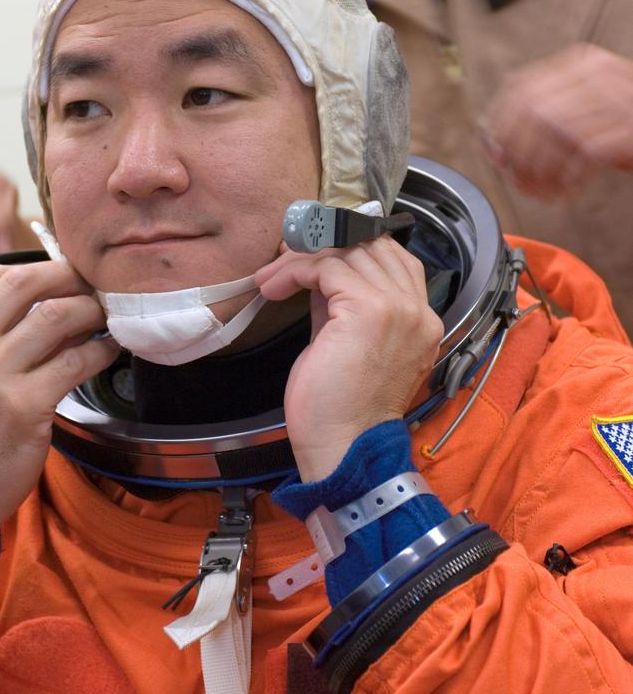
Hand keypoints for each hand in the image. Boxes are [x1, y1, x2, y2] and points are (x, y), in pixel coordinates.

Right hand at [0, 259, 118, 577]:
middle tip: (95, 287)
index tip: (70, 275)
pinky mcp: (23, 407)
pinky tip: (109, 350)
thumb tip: (56, 293)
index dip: (43, 267)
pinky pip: (76, 360)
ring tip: (106, 317)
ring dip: (92, 311)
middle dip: (71, 278)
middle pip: (27, 282)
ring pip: (57, 315)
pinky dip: (101, 349)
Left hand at [256, 237, 441, 480]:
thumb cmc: (342, 408)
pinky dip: (293, 271)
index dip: (349, 248)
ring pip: (346, 251)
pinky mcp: (369, 309)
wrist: (344, 448)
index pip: (392, 257)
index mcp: (421, 320)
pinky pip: (326, 267)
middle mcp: (418, 309)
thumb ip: (343, 304)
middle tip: (284, 260)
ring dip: (301, 259)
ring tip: (272, 279)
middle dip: (322, 246)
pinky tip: (272, 288)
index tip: (310, 256)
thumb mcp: (348, 342)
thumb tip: (319, 270)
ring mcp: (398, 308)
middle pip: (370, 245)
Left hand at [480, 44, 632, 199]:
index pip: (521, 87)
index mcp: (585, 63)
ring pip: (554, 132)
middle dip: (517, 152)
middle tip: (518, 180)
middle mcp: (601, 74)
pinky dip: (568, 178)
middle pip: (532, 110)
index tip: (496, 153)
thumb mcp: (587, 116)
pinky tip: (567, 191)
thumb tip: (493, 144)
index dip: (500, 124)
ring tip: (542, 191)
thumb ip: (544, 122)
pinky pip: (583, 153)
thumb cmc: (631, 130)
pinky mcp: (632, 129)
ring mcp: (620, 99)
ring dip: (540, 170)